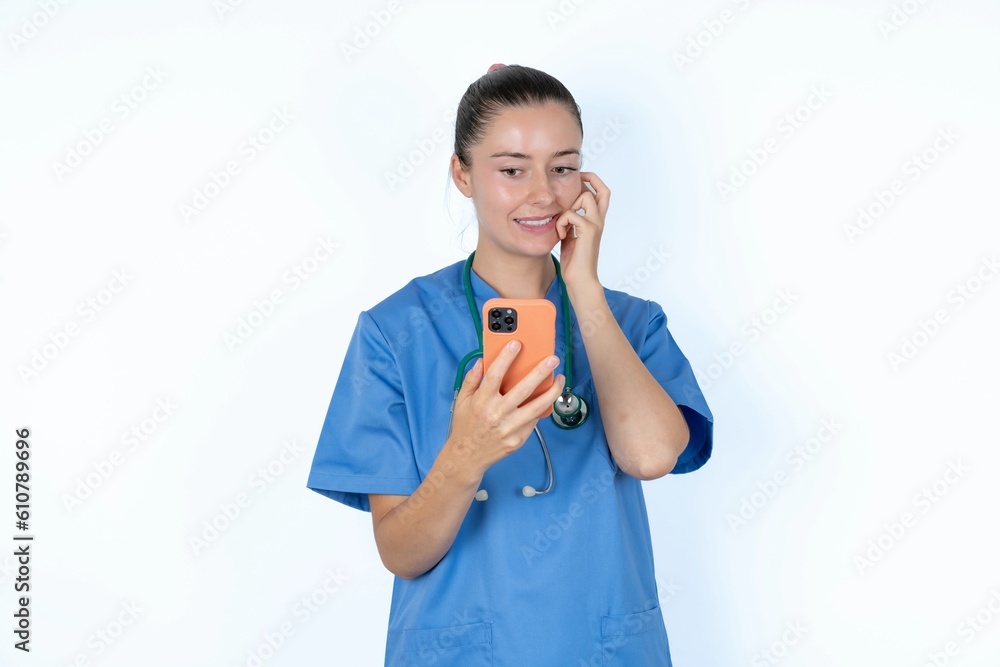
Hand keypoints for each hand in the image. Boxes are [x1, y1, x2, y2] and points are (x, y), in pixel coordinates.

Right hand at [445, 340, 564, 477]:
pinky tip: (548, 398)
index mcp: (482, 401)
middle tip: (552, 359)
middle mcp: (497, 414)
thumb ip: (471, 380)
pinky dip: (542, 408)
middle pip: (523, 389)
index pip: (495, 374)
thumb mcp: (462, 401)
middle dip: (540, 372)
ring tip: (559, 379)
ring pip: (537, 406)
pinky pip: (534, 420)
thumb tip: (481, 362)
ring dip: (551, 391)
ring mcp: (509, 428)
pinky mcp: (518, 439)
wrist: (467, 457)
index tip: (517, 344)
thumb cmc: (464, 426)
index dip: (506, 358)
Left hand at [554, 171, 609, 292]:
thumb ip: (569, 222)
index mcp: (596, 221)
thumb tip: (560, 211)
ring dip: (569, 205)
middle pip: (603, 189)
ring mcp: (596, 224)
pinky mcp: (589, 231)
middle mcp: (599, 221)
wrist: (580, 280)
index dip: (592, 182)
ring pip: (585, 196)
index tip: (577, 181)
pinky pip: (571, 214)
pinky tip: (561, 235)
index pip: (602, 194)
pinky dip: (561, 222)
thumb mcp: (570, 236)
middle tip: (570, 190)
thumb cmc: (574, 262)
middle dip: (585, 182)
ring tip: (563, 223)